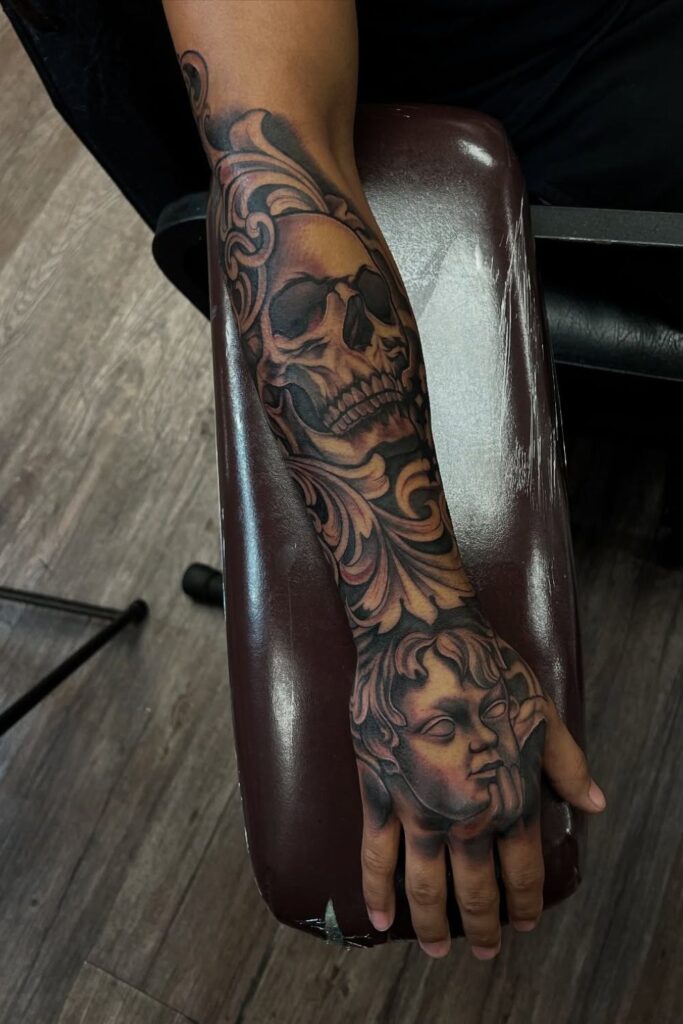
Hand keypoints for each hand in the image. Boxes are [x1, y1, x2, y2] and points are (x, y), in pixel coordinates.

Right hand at [351, 612, 605, 958]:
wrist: (424, 637)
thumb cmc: (487, 668)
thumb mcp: (542, 713)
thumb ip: (567, 764)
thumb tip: (595, 804)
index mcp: (511, 798)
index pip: (523, 873)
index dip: (524, 905)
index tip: (523, 926)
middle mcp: (468, 816)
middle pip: (476, 892)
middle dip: (483, 928)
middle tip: (486, 952)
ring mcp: (420, 809)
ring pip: (426, 886)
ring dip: (433, 926)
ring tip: (437, 950)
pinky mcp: (379, 792)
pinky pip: (375, 855)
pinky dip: (377, 893)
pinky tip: (381, 919)